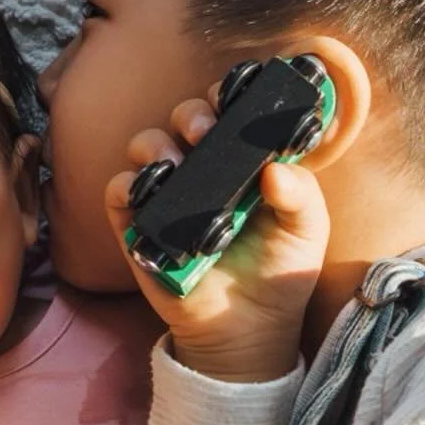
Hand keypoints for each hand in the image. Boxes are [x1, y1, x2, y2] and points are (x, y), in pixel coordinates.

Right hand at [106, 88, 328, 381]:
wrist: (248, 331)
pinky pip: (118, 192)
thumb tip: (276, 167)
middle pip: (185, 117)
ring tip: (177, 165)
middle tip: (207, 133)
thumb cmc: (278, 276)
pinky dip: (126, 185)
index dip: (232, 93)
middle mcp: (203, 171)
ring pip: (146, 146)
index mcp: (243, 162)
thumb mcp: (306, 233)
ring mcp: (168, 197)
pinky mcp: (138, 226)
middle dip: (193, 113)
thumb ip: (302, 196)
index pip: (231, 110)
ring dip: (157, 145)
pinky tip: (146, 192)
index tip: (240, 93)